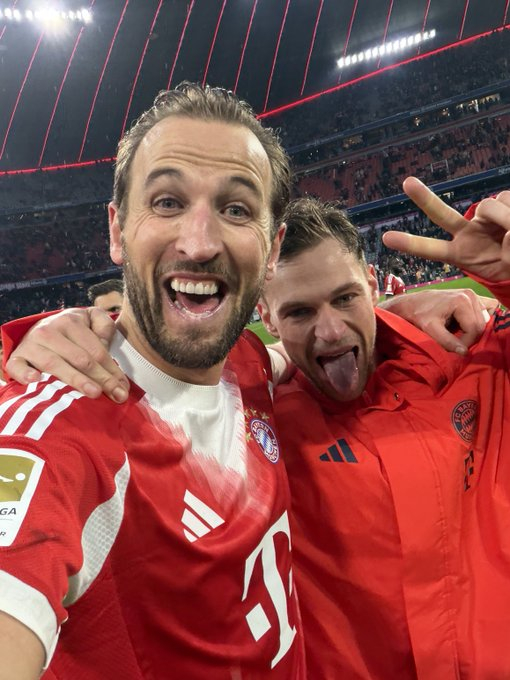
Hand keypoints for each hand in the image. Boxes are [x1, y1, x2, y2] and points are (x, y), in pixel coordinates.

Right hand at [6, 307, 128, 402]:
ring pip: (54, 363)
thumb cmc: (70, 333)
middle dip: (101, 378)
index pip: (96, 350)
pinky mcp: (16, 357)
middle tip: (115, 394)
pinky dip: (25, 373)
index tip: (123, 388)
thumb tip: (110, 344)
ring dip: (75, 379)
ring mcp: (31, 344)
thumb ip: (104, 328)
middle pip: (80, 358)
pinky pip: (17, 366)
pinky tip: (37, 380)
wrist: (37, 331)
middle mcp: (49, 330)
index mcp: (71, 321)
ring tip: (94, 392)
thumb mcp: (88, 322)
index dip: (112, 369)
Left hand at [380, 288, 496, 353]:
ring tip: (456, 332)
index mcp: (462, 301)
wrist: (411, 303)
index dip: (466, 342)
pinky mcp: (472, 297)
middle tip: (455, 342)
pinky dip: (477, 321)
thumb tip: (464, 353)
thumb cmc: (418, 315)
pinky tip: (464, 325)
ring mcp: (472, 294)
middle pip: (481, 324)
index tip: (453, 347)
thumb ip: (447, 341)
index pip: (475, 329)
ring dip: (473, 330)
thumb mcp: (430, 329)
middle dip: (470, 337)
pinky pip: (485, 312)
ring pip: (483, 320)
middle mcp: (470, 295)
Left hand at [383, 177, 509, 281]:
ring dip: (506, 217)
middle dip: (423, 198)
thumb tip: (508, 230)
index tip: (386, 238)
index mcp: (461, 254)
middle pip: (441, 214)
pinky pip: (507, 197)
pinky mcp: (500, 202)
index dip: (411, 244)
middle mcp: (466, 232)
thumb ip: (508, 252)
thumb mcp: (509, 268)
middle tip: (406, 182)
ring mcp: (482, 218)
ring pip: (488, 205)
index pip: (432, 249)